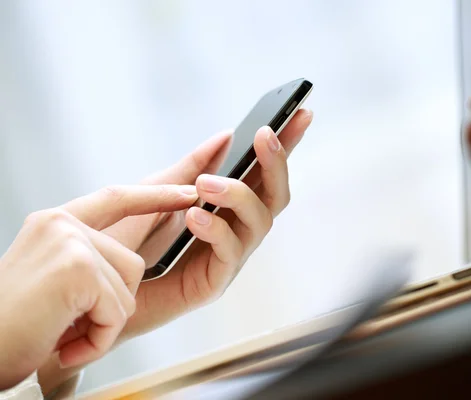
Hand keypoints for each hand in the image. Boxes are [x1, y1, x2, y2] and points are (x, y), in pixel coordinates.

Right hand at [0, 184, 196, 389]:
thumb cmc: (14, 326)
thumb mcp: (52, 280)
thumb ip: (87, 260)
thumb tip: (131, 264)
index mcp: (55, 223)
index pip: (116, 199)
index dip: (155, 196)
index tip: (187, 191)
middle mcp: (61, 225)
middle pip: (132, 262)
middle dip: (112, 303)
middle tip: (69, 324)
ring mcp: (70, 243)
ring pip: (129, 287)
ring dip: (104, 323)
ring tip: (63, 334)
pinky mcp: (78, 269)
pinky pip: (117, 311)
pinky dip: (98, 339)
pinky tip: (65, 345)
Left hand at [104, 109, 312, 338]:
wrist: (97, 286)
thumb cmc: (127, 240)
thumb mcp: (157, 191)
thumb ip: (191, 167)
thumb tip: (226, 135)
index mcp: (225, 207)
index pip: (264, 173)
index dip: (286, 146)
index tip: (302, 113)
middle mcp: (234, 230)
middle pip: (275, 196)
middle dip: (276, 163)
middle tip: (264, 135)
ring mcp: (227, 257)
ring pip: (260, 222)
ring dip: (239, 195)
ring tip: (206, 184)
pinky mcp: (213, 283)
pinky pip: (230, 254)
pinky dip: (217, 230)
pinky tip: (195, 217)